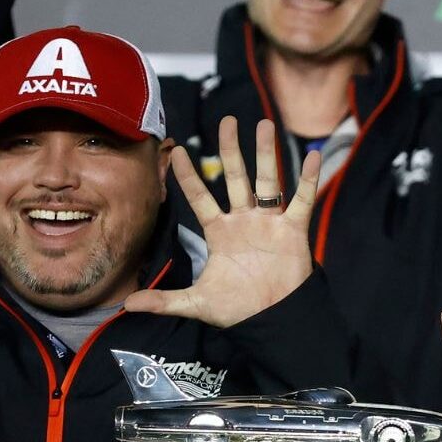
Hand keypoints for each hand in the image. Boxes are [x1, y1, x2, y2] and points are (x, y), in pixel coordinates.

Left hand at [124, 118, 315, 327]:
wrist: (272, 320)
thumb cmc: (237, 309)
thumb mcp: (197, 303)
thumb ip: (165, 300)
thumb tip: (128, 305)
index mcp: (219, 232)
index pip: (199, 197)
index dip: (188, 176)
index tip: (176, 153)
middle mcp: (243, 220)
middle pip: (235, 177)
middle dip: (230, 149)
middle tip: (227, 121)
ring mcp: (269, 222)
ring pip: (267, 180)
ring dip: (266, 154)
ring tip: (264, 124)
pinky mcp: (292, 230)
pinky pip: (302, 200)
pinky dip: (309, 179)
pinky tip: (314, 156)